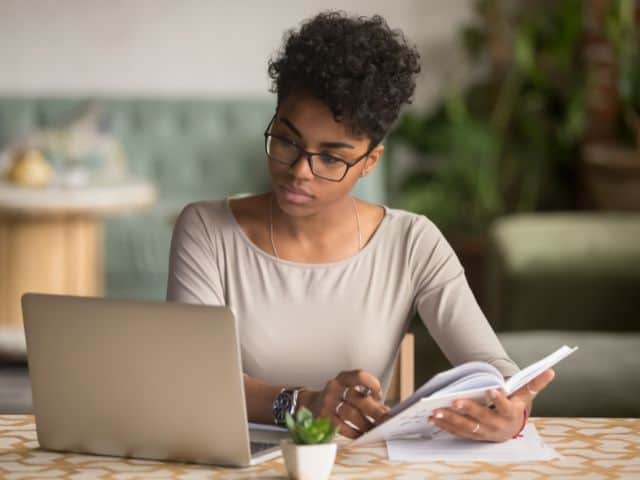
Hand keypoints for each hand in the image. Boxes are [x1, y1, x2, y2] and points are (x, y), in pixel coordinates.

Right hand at [299, 370, 389, 438]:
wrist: (310, 404)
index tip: (378, 395)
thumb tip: (385, 410)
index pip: (359, 376)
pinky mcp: (323, 418)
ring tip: (374, 429)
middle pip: (358, 399)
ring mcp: (327, 403)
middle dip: (375, 411)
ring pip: (351, 414)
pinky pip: (342, 427)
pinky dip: (354, 432)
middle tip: (385, 419)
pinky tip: (360, 434)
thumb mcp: (349, 390)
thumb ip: (366, 397)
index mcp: (342, 378)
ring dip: (366, 424)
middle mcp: (334, 388)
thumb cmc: (337, 398)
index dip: (372, 384)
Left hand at [428, 369, 554, 441]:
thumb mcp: (525, 395)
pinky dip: (445, 425)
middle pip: (482, 418)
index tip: (491, 389)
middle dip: (468, 410)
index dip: (499, 399)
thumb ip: (535, 383)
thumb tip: (550, 370)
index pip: (506, 407)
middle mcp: (498, 426)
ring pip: (467, 427)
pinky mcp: (472, 435)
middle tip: (455, 401)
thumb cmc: (516, 406)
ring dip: (451, 420)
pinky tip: (433, 418)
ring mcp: (484, 433)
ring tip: (437, 411)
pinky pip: (457, 432)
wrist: (511, 427)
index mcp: (511, 414)